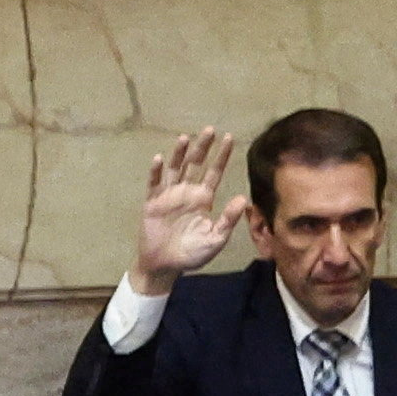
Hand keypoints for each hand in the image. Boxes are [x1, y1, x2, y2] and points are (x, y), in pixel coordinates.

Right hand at [131, 125, 244, 284]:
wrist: (165, 266)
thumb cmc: (191, 254)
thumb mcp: (215, 239)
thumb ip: (228, 220)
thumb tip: (243, 199)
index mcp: (203, 198)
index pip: (214, 172)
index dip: (221, 156)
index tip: (229, 138)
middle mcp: (187, 191)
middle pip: (195, 163)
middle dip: (202, 147)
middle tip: (210, 129)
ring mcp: (169, 194)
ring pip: (175, 168)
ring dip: (179, 153)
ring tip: (185, 138)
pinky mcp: (153, 201)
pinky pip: (154, 183)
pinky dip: (156, 171)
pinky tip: (159, 159)